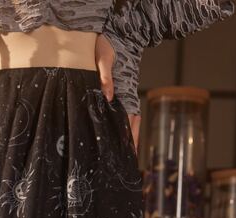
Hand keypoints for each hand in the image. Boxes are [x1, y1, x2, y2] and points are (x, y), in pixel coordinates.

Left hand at [96, 34, 139, 149]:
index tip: (129, 152)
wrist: (117, 36)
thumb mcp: (103, 60)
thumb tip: (108, 97)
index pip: (129, 119)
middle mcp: (128, 97)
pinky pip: (124, 114)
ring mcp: (126, 97)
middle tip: (128, 162)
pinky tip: (118, 136)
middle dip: (131, 143)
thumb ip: (105, 78)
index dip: (129, 136)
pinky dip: (124, 127)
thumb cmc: (108, 47)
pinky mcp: (121, 95)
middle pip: (132, 125)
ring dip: (129, 137)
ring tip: (126, 155)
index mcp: (124, 92)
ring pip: (130, 122)